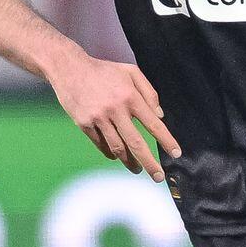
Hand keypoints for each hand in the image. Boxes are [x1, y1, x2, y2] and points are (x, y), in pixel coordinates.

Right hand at [47, 52, 179, 180]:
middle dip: (149, 163)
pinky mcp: (84, 124)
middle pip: (136, 143)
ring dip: (129, 162)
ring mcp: (98, 118)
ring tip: (138, 169)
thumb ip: (149, 92)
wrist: (69, 68)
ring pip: (117, 148)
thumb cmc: (104, 71)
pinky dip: (111, 153)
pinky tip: (117, 156)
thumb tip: (159, 116)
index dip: (166, 140)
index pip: (153, 124)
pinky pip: (101, 144)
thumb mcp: (130, 72)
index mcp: (130, 96)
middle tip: (158, 177)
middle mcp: (115, 109)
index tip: (176, 153)